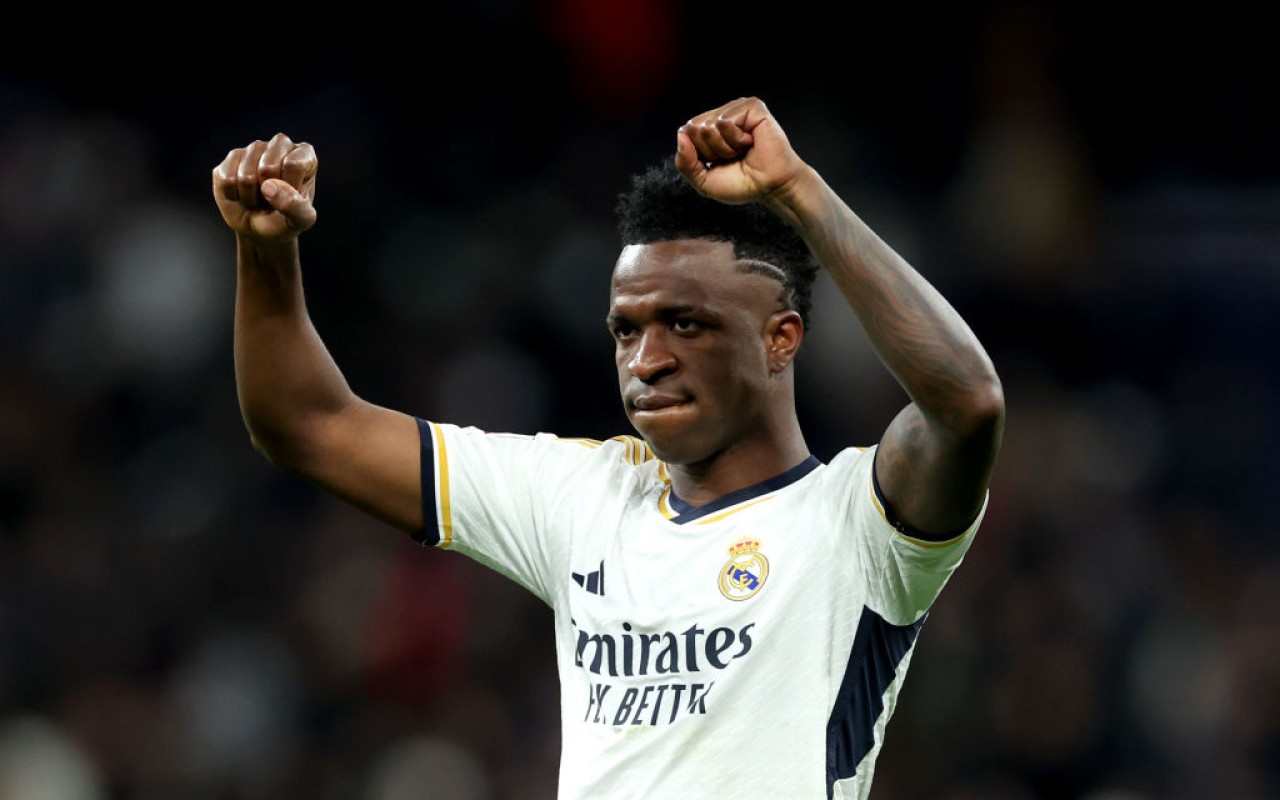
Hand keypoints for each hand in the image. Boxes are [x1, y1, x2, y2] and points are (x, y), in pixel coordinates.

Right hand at [212, 133, 317, 241]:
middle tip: (272, 199)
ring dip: (250, 197)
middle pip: (268, 168)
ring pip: (246, 175)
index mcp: (304, 154)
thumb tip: (269, 187)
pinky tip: (243, 193)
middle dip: (267, 194)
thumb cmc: (286, 220)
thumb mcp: (301, 220)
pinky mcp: (232, 156)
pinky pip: (227, 179)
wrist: (260, 230)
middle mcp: (280, 144)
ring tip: (259, 197)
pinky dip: (234, 195)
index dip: (288, 189)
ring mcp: (255, 148)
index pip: (293, 165)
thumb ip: (295, 206)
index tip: (291, 197)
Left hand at [673, 96, 807, 205]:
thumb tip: (681, 136)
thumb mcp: (703, 180)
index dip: (698, 154)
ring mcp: (737, 109)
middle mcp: (723, 115)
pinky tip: (750, 142)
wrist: (770, 187)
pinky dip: (735, 140)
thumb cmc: (743, 183)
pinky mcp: (751, 107)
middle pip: (694, 128)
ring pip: (708, 125)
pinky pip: (725, 122)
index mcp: (710, 128)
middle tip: (733, 157)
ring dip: (724, 147)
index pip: (685, 132)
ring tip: (742, 150)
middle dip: (711, 151)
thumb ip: (685, 163)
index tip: (719, 163)